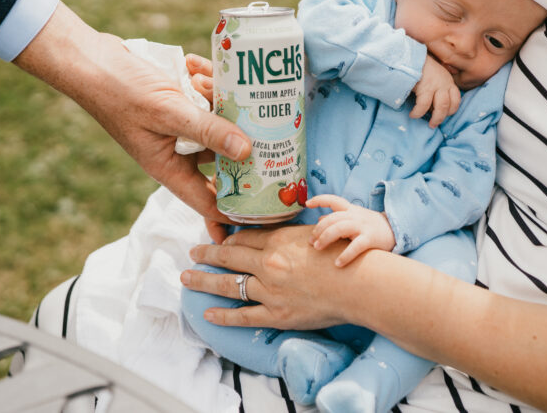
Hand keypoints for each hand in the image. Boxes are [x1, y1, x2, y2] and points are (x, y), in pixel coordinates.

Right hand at [14, 4, 251, 222]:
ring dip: (225, 106)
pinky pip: (204, 101)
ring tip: (235, 89)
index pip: (209, 201)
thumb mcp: (168, 112)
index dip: (237, 211)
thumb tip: (247, 151)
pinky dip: (207, 84)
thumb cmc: (119, 90)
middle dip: (245, 150)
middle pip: (221, 162)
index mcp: (168, 167)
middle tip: (276, 142)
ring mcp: (176, 129)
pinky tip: (199, 66)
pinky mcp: (177, 105)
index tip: (268, 215)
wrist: (88, 58)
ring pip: (216, 126)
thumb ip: (207, 130)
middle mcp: (175, 152)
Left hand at [181, 225, 357, 329]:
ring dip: (204, 280)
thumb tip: (273, 232)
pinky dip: (223, 315)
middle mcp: (269, 264)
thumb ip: (289, 234)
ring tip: (187, 278)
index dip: (227, 238)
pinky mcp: (276, 314)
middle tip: (192, 252)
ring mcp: (270, 291)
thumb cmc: (342, 256)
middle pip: (229, 256)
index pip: (243, 237)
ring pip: (228, 284)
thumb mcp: (313, 235)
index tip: (216, 239)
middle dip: (206, 254)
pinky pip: (243, 315)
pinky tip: (208, 313)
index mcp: (278, 242)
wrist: (358, 284)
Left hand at [307, 194, 394, 265]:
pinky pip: (356, 246)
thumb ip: (337, 218)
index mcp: (351, 210)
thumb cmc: (370, 226)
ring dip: (326, 238)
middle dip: (318, 229)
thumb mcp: (354, 218)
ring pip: (340, 228)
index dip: (320, 200)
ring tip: (318, 249)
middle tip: (311, 242)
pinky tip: (337, 263)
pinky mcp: (370, 239)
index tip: (307, 203)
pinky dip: (345, 255)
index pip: (333, 200)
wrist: (396, 230)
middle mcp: (355, 216)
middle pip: (332, 218)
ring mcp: (363, 226)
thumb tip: (319, 218)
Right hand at [411, 55, 460, 127]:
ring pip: (441, 108)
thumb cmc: (417, 66)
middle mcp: (445, 83)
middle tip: (434, 125)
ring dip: (435, 119)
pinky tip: (413, 114)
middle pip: (450, 106)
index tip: (442, 114)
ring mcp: (436, 85)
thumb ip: (435, 88)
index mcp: (448, 80)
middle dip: (442, 118)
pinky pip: (423, 106)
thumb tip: (431, 106)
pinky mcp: (425, 87)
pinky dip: (418, 113)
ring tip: (428, 124)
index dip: (451, 109)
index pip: (456, 99)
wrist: (408, 55)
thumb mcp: (432, 76)